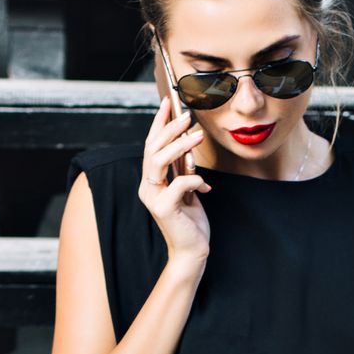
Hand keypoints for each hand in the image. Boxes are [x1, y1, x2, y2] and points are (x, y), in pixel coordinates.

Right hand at [138, 94, 211, 262]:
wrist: (193, 251)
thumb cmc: (191, 220)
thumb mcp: (188, 190)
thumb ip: (183, 170)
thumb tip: (189, 142)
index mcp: (151, 180)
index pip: (151, 145)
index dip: (159, 122)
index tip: (168, 102)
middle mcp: (147, 187)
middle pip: (152, 149)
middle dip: (169, 128)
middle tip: (188, 116)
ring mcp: (153, 198)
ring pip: (158, 161)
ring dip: (179, 146)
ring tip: (197, 135)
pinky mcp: (163, 209)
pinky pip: (179, 184)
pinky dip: (194, 180)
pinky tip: (206, 186)